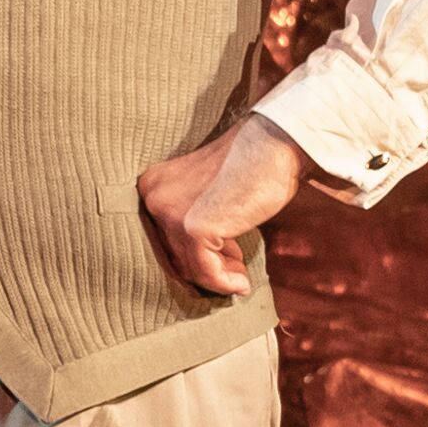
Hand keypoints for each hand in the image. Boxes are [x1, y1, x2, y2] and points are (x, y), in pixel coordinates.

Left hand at [136, 118, 308, 299]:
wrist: (273, 144)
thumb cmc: (251, 166)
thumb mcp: (210, 195)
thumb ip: (199, 221)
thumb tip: (205, 263)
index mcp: (154, 184)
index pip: (166, 236)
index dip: (195, 256)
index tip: (225, 263)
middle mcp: (153, 196)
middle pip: (175, 253)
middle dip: (208, 267)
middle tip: (236, 275)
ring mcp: (170, 211)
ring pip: (189, 264)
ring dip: (218, 276)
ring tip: (241, 279)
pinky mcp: (192, 227)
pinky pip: (205, 269)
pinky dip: (224, 281)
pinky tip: (242, 282)